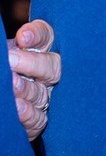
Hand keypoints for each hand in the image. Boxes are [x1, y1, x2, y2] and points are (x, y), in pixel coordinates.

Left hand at [7, 19, 58, 140]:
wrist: (1, 94)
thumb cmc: (4, 69)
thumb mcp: (6, 54)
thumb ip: (8, 50)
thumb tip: (17, 40)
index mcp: (39, 51)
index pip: (46, 37)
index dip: (37, 35)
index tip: (22, 37)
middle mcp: (48, 73)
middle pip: (51, 66)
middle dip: (33, 63)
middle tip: (11, 60)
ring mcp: (45, 97)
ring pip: (42, 93)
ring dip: (27, 89)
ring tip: (12, 84)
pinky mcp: (38, 120)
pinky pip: (39, 119)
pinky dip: (29, 114)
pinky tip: (18, 107)